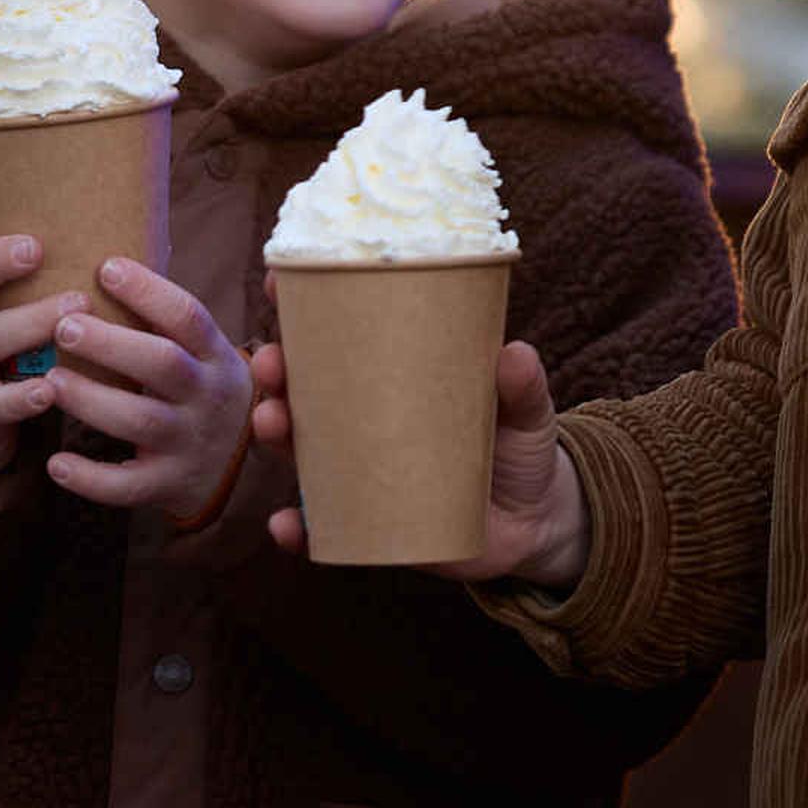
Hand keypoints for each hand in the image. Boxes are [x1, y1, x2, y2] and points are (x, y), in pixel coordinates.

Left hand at [39, 257, 256, 514]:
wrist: (236, 467)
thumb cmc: (199, 391)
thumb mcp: (204, 355)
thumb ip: (168, 321)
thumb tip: (109, 259)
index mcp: (216, 356)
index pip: (188, 316)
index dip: (148, 291)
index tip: (105, 267)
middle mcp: (207, 397)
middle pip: (164, 365)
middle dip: (112, 344)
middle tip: (63, 325)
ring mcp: (188, 443)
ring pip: (141, 422)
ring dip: (92, 400)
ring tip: (50, 380)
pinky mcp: (167, 484)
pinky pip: (128, 486)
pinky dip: (90, 478)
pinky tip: (55, 463)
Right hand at [262, 340, 584, 583]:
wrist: (535, 522)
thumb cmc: (520, 447)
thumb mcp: (526, 410)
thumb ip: (523, 386)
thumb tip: (515, 354)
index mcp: (394, 378)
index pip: (341, 337)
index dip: (303, 308)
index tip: (278, 280)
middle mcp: (366, 422)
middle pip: (305, 391)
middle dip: (277, 373)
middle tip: (272, 362)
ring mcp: (362, 473)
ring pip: (302, 452)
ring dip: (277, 436)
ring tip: (273, 423)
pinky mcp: (368, 525)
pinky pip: (322, 528)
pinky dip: (299, 528)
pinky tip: (286, 523)